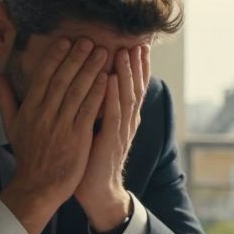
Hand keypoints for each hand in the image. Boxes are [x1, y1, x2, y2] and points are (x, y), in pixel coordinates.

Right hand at [0, 38, 109, 233]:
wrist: (38, 186)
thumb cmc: (27, 155)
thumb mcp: (11, 126)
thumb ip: (6, 98)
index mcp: (29, 109)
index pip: (44, 76)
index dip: (56, 57)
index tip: (66, 41)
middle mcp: (45, 114)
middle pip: (62, 79)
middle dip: (76, 57)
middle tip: (89, 41)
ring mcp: (62, 125)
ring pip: (78, 91)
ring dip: (91, 69)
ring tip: (103, 53)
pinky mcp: (77, 137)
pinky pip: (89, 109)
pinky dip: (98, 92)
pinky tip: (107, 78)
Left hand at [76, 44, 149, 232]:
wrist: (97, 190)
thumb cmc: (93, 158)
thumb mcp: (99, 128)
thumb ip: (102, 108)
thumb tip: (98, 85)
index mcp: (125, 118)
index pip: (133, 88)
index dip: (138, 67)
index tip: (139, 45)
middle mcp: (127, 122)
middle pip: (136, 88)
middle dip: (138, 65)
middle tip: (140, 43)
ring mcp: (121, 132)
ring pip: (127, 97)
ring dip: (127, 74)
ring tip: (126, 53)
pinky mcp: (110, 141)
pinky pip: (112, 114)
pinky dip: (111, 95)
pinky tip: (109, 79)